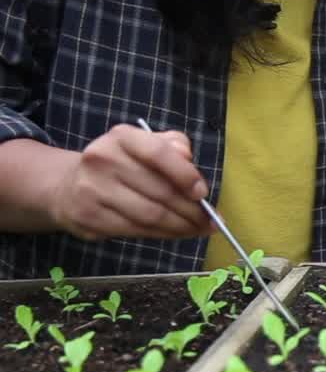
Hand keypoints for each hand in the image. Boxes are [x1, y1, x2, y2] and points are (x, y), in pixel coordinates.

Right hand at [50, 124, 211, 240]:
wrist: (69, 186)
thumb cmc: (122, 165)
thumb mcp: (147, 145)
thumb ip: (175, 148)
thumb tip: (194, 171)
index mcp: (122, 137)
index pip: (158, 153)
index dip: (185, 175)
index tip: (202, 193)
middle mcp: (102, 159)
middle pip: (160, 191)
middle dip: (192, 210)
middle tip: (210, 220)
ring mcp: (92, 189)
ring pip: (151, 215)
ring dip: (181, 226)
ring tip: (197, 229)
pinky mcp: (89, 217)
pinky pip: (136, 230)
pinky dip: (163, 234)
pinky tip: (175, 233)